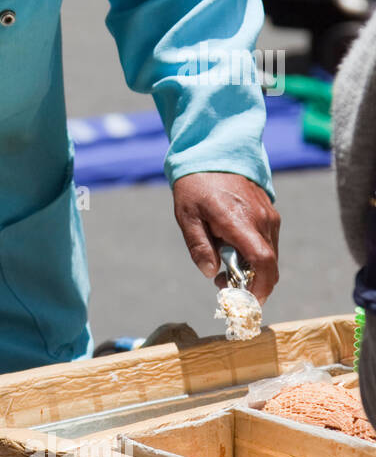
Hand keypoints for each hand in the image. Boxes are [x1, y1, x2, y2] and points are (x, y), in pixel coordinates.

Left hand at [172, 173, 279, 302]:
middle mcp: (261, 220)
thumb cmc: (196, 185)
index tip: (249, 303)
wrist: (213, 154)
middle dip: (252, 284)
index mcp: (239, 221)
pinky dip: (255, 257)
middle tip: (226, 289)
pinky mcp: (270, 214)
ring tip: (223, 269)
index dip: (261, 286)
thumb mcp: (187, 217)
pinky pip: (267, 243)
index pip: (263, 261)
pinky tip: (231, 254)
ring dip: (252, 271)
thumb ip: (199, 247)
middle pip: (269, 264)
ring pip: (269, 256)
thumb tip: (211, 274)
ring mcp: (269, 216)